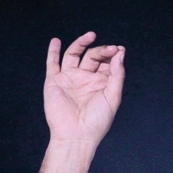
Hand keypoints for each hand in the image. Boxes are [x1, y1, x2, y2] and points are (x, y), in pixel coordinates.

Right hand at [44, 31, 124, 145]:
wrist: (76, 136)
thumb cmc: (96, 122)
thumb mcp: (113, 97)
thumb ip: (117, 75)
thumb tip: (120, 53)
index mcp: (100, 83)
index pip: (107, 62)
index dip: (113, 54)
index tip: (118, 50)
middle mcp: (85, 79)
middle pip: (92, 56)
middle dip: (101, 50)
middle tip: (110, 49)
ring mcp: (70, 79)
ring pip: (74, 55)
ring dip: (81, 43)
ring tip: (90, 36)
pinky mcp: (54, 82)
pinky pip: (52, 64)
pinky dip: (52, 51)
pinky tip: (56, 41)